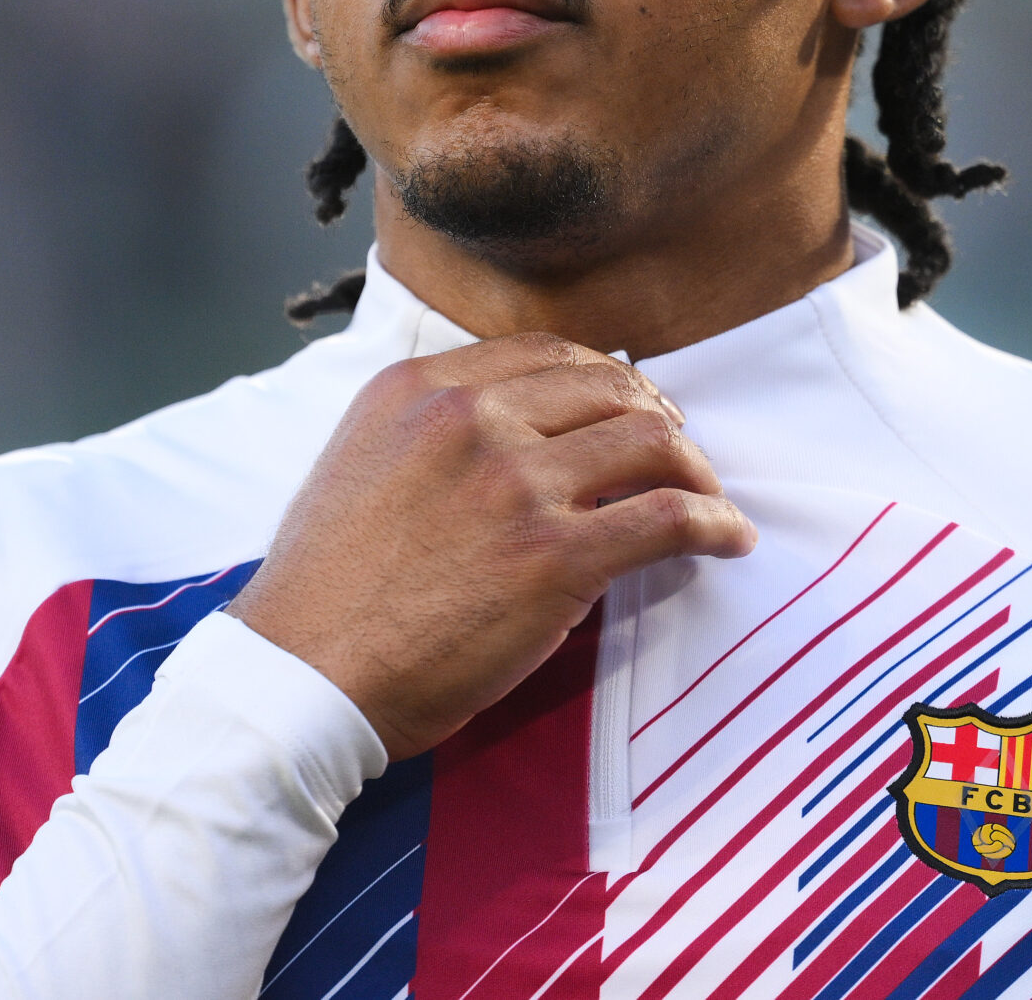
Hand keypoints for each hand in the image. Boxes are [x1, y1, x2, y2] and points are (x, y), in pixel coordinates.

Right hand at [228, 333, 754, 758]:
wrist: (303, 677)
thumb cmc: (322, 594)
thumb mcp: (356, 464)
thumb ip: (425, 432)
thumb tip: (502, 434)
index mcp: (417, 390)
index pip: (542, 354)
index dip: (601, 376)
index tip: (625, 403)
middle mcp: (470, 419)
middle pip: (606, 386)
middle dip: (656, 414)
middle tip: (676, 447)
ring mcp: (515, 483)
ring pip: (648, 440)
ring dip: (694, 468)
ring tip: (709, 496)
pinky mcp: (554, 555)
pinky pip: (666, 517)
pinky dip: (713, 523)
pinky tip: (728, 538)